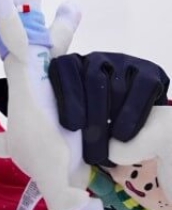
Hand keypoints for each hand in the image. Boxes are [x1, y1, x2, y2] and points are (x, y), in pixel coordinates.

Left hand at [48, 51, 169, 165]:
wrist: (135, 114)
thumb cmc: (98, 118)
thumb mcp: (78, 115)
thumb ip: (66, 117)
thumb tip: (59, 140)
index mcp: (73, 64)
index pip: (64, 68)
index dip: (67, 95)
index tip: (71, 126)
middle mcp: (96, 58)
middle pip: (92, 80)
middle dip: (92, 118)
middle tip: (92, 151)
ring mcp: (123, 62)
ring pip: (116, 88)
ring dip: (112, 120)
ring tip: (108, 149)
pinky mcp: (149, 70)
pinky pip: (141, 89)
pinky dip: (133, 114)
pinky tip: (125, 134)